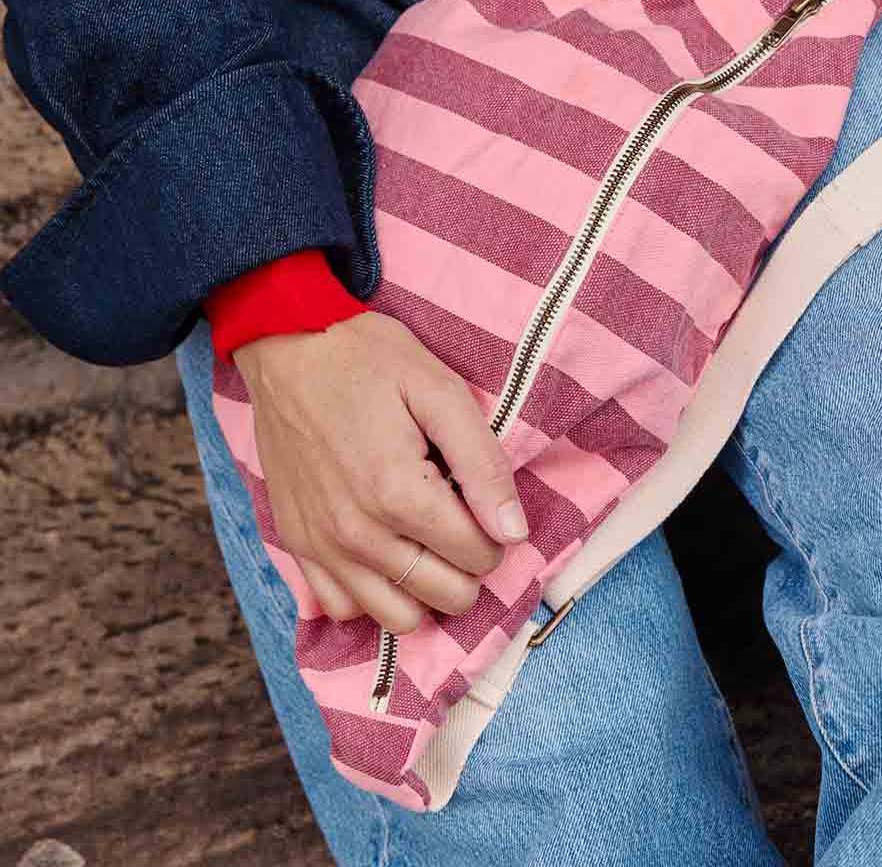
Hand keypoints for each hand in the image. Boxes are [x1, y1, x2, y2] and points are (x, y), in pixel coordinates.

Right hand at [232, 311, 528, 631]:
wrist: (287, 344)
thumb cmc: (369, 359)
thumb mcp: (440, 391)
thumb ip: (482, 464)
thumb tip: (514, 531)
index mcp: (399, 493)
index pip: (479, 554)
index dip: (497, 531)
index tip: (483, 499)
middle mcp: (357, 534)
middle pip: (447, 595)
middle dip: (470, 564)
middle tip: (462, 519)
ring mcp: (322, 546)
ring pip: (398, 618)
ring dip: (427, 589)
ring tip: (430, 543)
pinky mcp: (297, 545)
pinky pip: (344, 609)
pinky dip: (374, 594)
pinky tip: (387, 554)